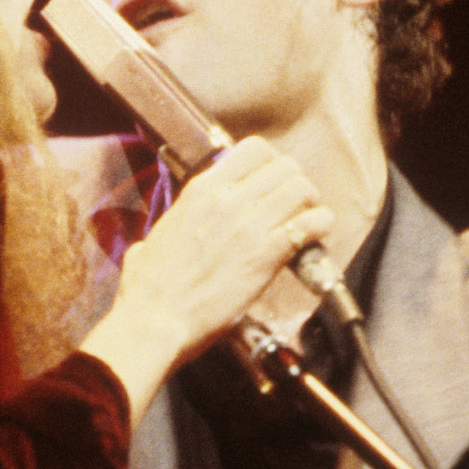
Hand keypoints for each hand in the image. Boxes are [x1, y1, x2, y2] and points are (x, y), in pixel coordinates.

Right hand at [79, 139, 332, 419]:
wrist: (155, 319)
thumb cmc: (148, 287)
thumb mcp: (154, 238)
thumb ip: (171, 228)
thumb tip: (161, 239)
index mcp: (202, 189)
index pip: (255, 149)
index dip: (272, 163)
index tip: (272, 181)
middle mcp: (229, 199)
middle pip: (285, 167)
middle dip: (295, 184)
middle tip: (294, 206)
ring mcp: (249, 224)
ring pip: (302, 189)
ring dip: (310, 204)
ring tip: (306, 221)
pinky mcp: (267, 254)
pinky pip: (311, 224)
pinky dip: (320, 227)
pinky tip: (315, 238)